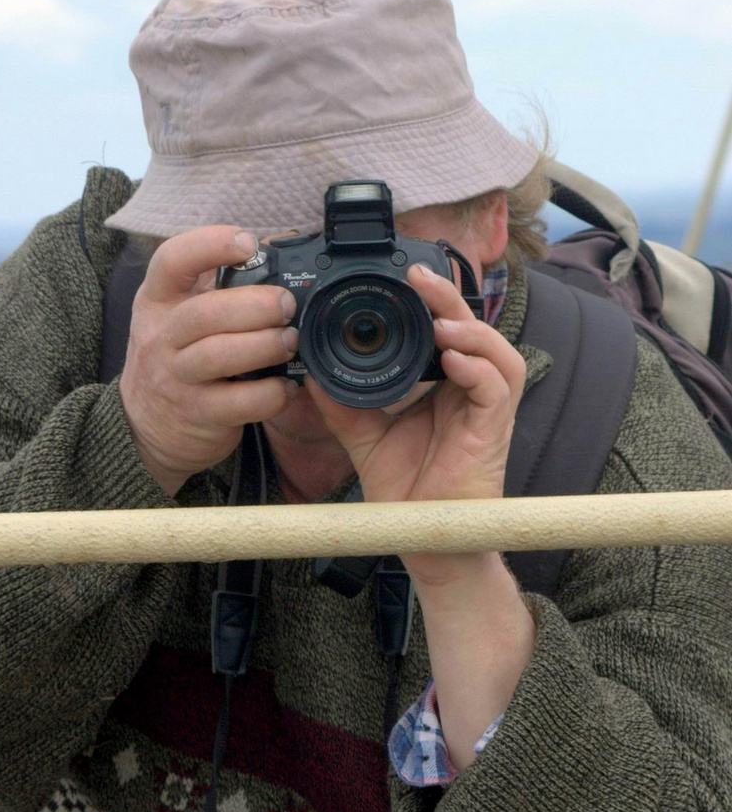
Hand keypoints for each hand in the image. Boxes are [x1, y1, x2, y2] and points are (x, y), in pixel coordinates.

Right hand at [118, 227, 299, 494]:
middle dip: (255, 305)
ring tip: (290, 341)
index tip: (248, 243)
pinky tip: (286, 385)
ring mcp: (177, 378)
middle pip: (204, 313)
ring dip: (264, 345)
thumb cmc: (177, 356)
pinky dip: (270, 393)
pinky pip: (239, 402)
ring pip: (218, 355)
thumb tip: (278, 247)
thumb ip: (219, 284)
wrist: (145, 424)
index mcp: (158, 299)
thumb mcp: (180, 314)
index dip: (210, 245)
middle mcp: (161, 336)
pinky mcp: (198, 414)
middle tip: (287, 305)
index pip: (171, 260)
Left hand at [304, 261, 525, 583]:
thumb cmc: (405, 488)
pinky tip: (453, 361)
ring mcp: (485, 410)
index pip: (442, 330)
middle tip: (418, 274)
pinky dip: (479, 368)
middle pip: (470, 329)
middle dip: (447, 297)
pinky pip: (499, 388)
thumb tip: (313, 373)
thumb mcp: (363, 436)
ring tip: (440, 318)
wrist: (421, 538)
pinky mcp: (494, 431)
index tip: (400, 277)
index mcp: (442, 385)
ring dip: (470, 329)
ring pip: (496, 351)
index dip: (429, 301)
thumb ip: (342, 404)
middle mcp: (468, 390)